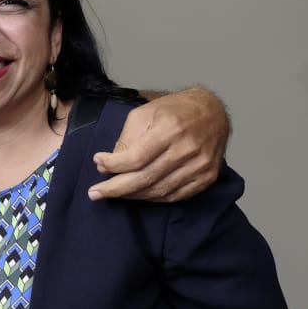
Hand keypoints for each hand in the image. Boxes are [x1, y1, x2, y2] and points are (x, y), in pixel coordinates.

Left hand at [89, 87, 228, 201]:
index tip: (98, 162)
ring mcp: (200, 165)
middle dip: (115, 189)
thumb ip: (126, 140)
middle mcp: (187, 149)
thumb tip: (107, 165)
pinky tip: (138, 194)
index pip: (136, 158)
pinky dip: (152, 198)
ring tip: (113, 193)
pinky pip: (174, 196)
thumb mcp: (144, 113)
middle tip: (95, 193)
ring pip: (158, 191)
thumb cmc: (174, 110)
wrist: (212, 111)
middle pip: (145, 178)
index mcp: (170, 129)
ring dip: (131, 195)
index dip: (113, 165)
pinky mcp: (207, 177)